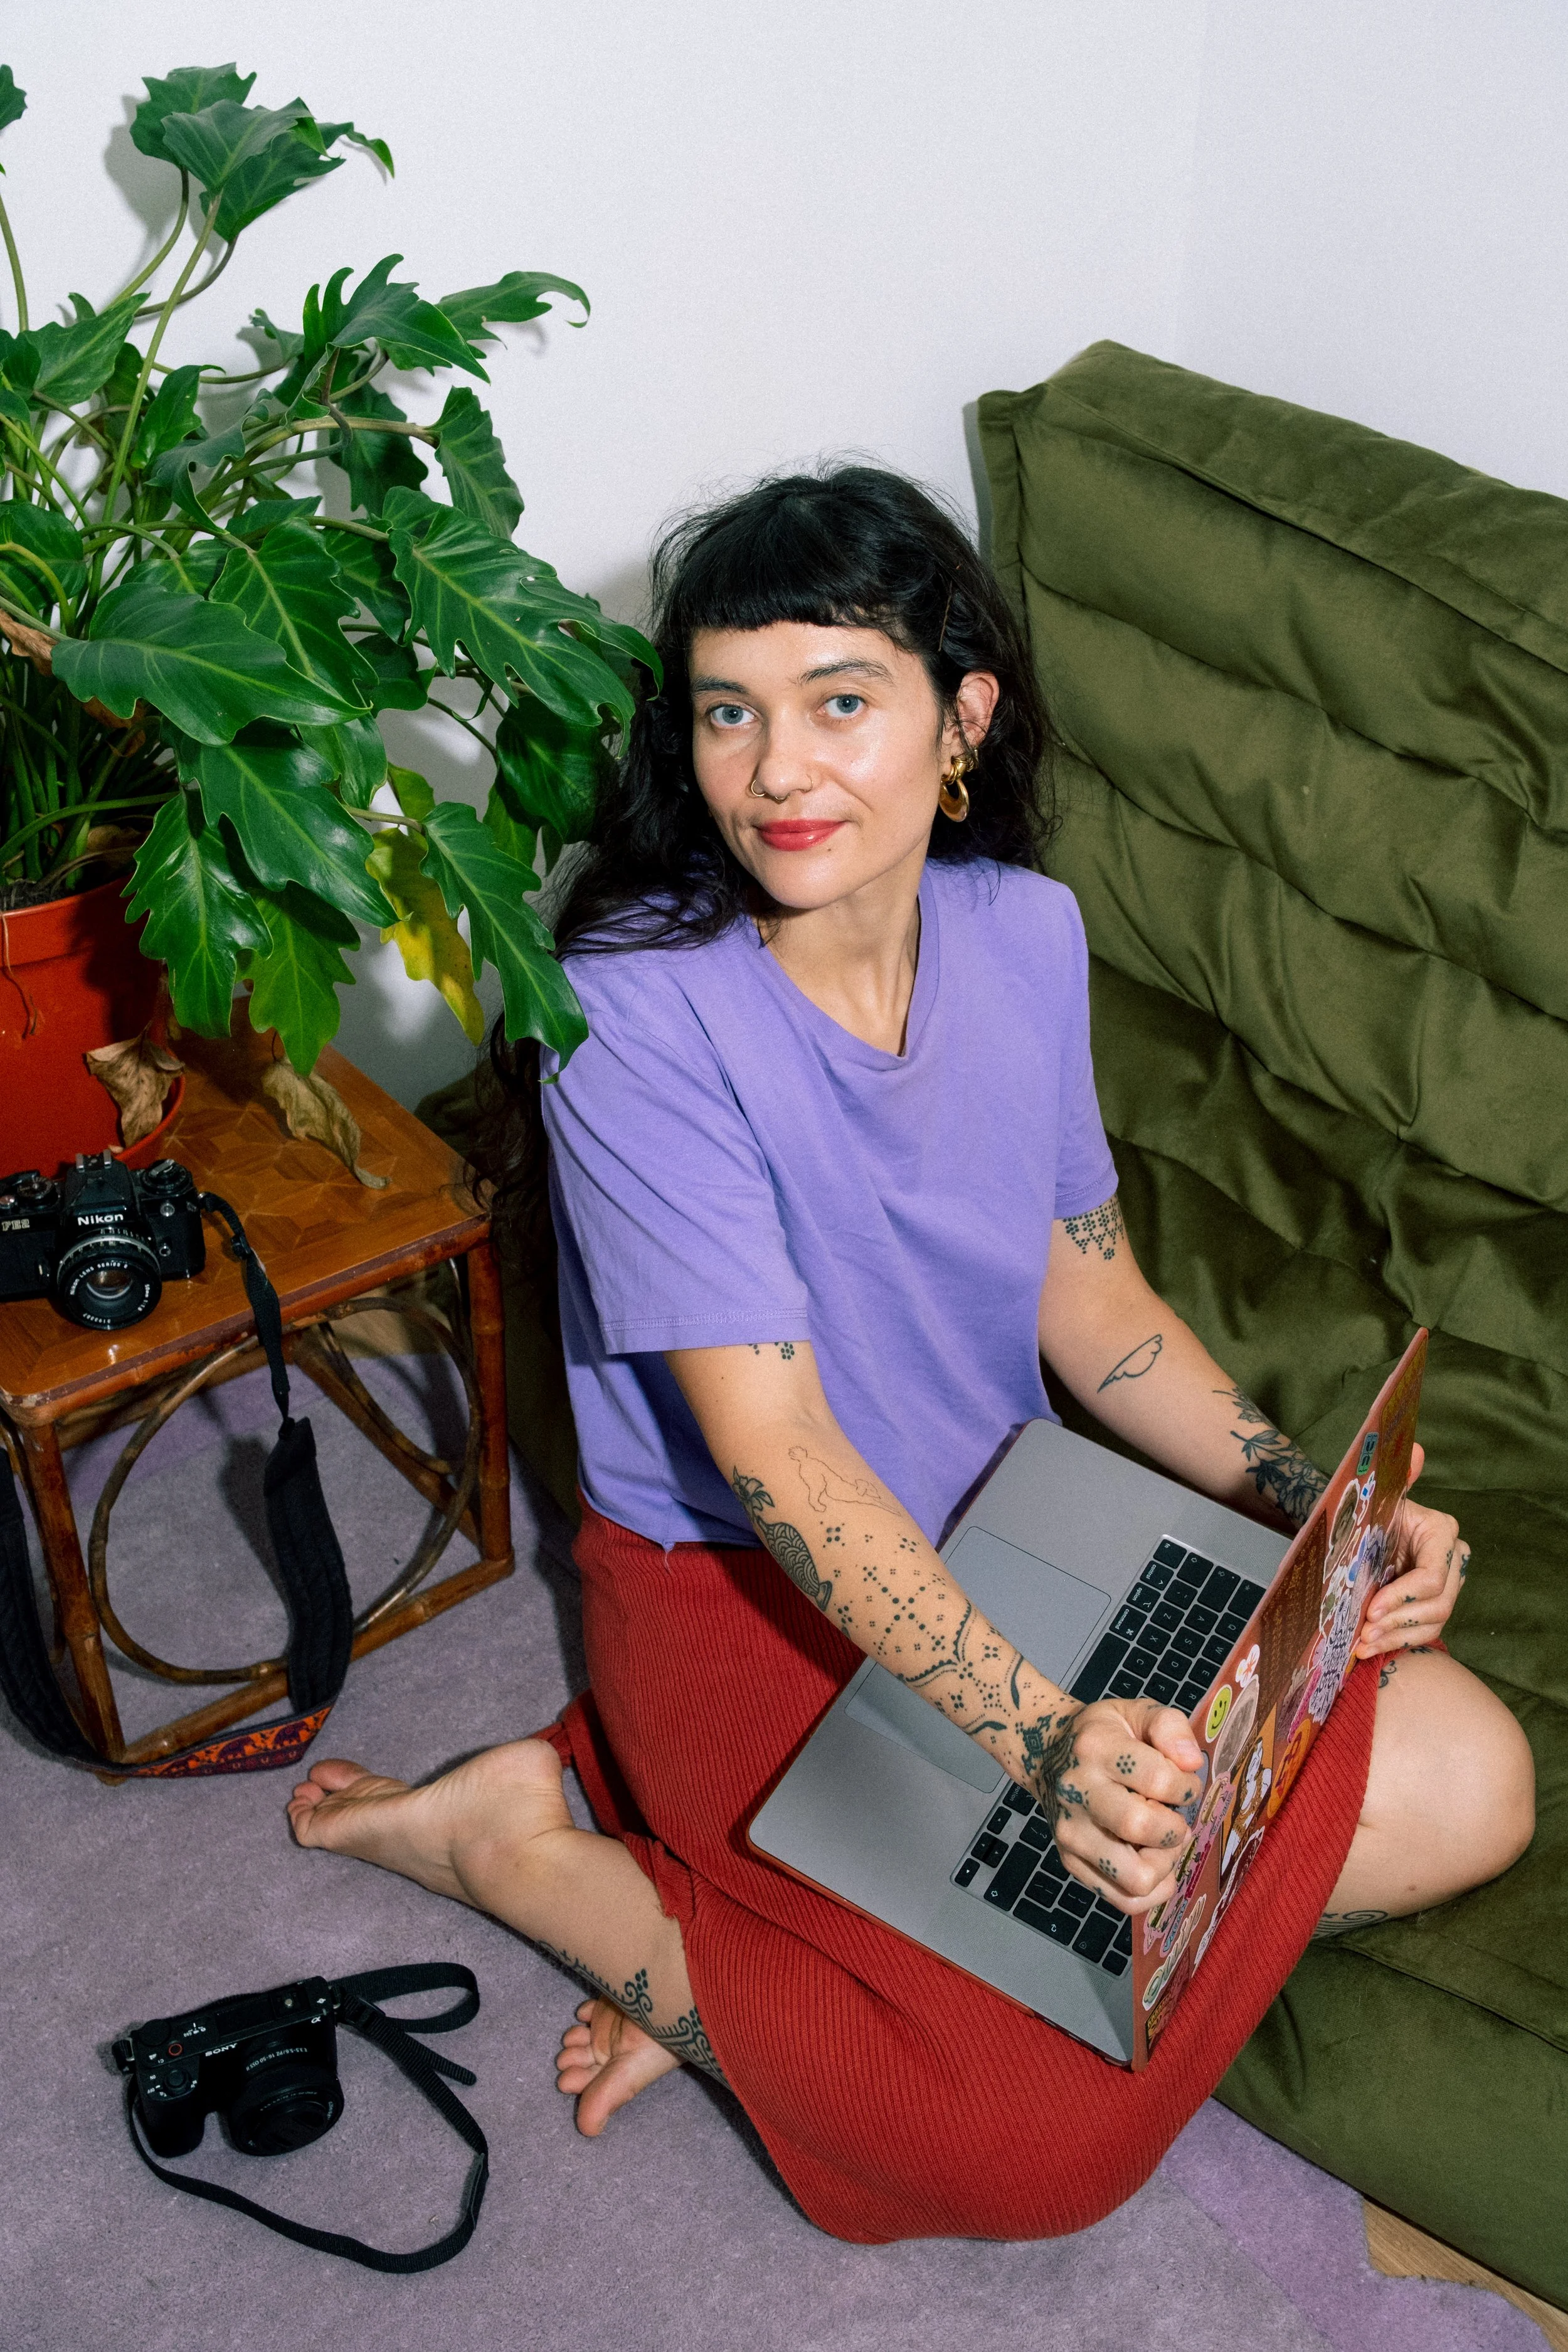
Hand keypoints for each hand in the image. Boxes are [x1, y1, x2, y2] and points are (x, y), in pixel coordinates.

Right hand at [1030, 1697, 1204, 1914]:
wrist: (1047, 1754)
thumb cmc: (1103, 1735)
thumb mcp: (1135, 1712)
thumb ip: (1170, 1726)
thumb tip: (1192, 1763)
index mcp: (1096, 1748)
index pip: (1158, 1779)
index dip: (1186, 1787)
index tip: (1183, 1784)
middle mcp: (1077, 1792)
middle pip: (1142, 1828)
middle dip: (1175, 1827)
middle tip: (1171, 1815)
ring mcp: (1071, 1833)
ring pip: (1134, 1877)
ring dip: (1163, 1864)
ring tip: (1160, 1843)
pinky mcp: (1071, 1863)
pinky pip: (1123, 1899)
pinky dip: (1152, 1891)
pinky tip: (1153, 1864)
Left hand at [1355, 1442, 1467, 1658]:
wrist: (1366, 1530)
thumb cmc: (1372, 1512)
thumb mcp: (1380, 1496)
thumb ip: (1399, 1475)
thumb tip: (1414, 1449)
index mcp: (1442, 1532)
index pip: (1433, 1575)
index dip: (1404, 1595)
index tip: (1372, 1606)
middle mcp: (1453, 1560)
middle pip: (1437, 1603)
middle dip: (1399, 1620)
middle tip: (1365, 1630)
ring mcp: (1447, 1586)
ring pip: (1433, 1622)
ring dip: (1397, 1635)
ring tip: (1364, 1642)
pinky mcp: (1433, 1606)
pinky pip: (1425, 1632)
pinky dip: (1398, 1642)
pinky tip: (1370, 1648)